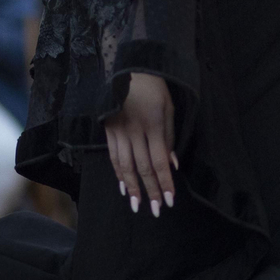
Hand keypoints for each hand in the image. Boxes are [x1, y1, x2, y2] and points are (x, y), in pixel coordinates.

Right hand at [104, 72, 175, 217]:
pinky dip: (118, 173)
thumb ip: (170, 137)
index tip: (170, 200)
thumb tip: (172, 165)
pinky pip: (113, 156)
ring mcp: (119, 130)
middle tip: (156, 211)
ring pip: (125, 165)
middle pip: (143, 167)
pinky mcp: (108, 129)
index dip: (164, 182)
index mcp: (154, 124)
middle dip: (150, 191)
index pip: (160, 161)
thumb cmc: (155, 88)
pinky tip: (123, 187)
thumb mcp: (169, 108)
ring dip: (132, 187)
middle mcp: (135, 130)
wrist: (130, 68)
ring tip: (137, 205)